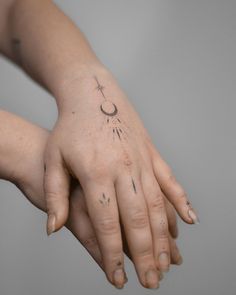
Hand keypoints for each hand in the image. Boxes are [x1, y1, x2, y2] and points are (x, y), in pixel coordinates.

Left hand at [44, 67, 197, 287]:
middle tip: (151, 282)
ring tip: (169, 263)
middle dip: (145, 255)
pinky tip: (190, 221)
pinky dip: (181, 202)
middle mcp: (124, 168)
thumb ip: (55, 196)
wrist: (93, 94)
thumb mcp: (54, 159)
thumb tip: (53, 229)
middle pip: (138, 220)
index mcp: (96, 172)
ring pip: (157, 205)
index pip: (107, 224)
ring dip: (165, 237)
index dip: (113, 254)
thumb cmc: (70, 127)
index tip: (118, 278)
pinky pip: (170, 181)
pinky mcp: (151, 153)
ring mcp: (141, 160)